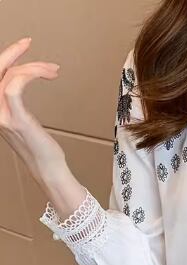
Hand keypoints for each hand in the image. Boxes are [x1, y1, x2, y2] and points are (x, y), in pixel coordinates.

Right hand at [0, 36, 66, 184]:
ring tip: (52, 70)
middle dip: (11, 53)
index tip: (23, 46)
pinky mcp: (17, 121)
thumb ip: (16, 103)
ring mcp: (2, 116)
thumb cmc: (41, 148)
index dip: (5, 57)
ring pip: (7, 77)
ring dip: (31, 67)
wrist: (49, 170)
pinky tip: (45, 75)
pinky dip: (29, 76)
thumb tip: (21, 81)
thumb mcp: (25, 121)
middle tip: (29, 43)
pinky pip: (14, 89)